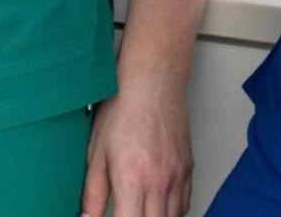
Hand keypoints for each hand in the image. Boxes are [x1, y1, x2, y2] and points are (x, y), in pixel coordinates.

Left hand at [81, 78, 192, 216]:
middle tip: (124, 211)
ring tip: (138, 209)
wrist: (153, 77)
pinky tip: (156, 203)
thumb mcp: (96, 152)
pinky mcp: (188, 166)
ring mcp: (177, 175)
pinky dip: (171, 211)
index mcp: (133, 181)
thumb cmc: (123, 106)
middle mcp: (160, 182)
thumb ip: (92, 194)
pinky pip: (184, 204)